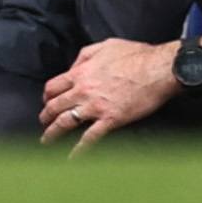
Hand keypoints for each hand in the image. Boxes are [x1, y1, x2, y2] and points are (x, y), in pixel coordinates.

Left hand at [41, 39, 178, 150]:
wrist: (158, 69)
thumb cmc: (136, 55)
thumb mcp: (102, 46)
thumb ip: (84, 56)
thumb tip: (75, 67)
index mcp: (80, 72)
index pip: (53, 87)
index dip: (46, 96)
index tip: (46, 102)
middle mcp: (83, 90)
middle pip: (54, 105)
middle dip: (45, 116)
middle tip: (43, 123)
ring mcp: (95, 106)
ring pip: (65, 122)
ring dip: (53, 132)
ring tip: (47, 140)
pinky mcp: (111, 119)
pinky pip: (90, 137)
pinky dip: (79, 148)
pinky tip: (73, 156)